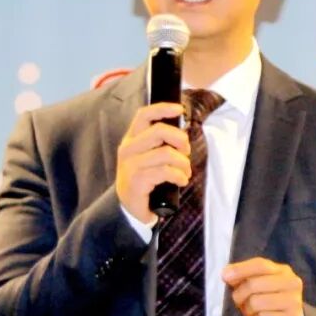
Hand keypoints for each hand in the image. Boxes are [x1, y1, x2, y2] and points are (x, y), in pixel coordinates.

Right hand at [116, 102, 189, 223]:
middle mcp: (128, 149)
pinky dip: (179, 176)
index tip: (179, 109)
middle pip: (159, 131)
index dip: (162, 108)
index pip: (144, 115)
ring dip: (183, 163)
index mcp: (131, 139)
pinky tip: (181, 180)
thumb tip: (182, 134)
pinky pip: (165, 172)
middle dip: (180, 139)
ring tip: (185, 172)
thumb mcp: (148, 156)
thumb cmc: (144, 178)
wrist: (130, 207)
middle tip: (186, 151)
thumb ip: (160, 143)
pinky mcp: (137, 180)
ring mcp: (131, 165)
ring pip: (166, 153)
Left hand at [223, 258, 303, 315]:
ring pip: (255, 302)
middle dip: (240, 295)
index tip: (225, 275)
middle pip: (254, 284)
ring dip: (248, 310)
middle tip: (240, 302)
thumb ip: (243, 277)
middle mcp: (292, 284)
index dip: (241, 269)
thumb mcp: (256, 287)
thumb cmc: (268, 303)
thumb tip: (227, 274)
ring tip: (253, 312)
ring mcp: (293, 302)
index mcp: (283, 271)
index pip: (260, 265)